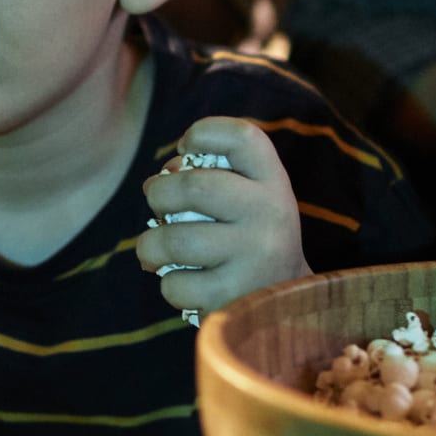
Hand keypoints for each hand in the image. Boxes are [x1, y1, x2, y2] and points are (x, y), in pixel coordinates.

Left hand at [136, 117, 309, 315]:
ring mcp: (254, 256)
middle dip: (159, 194)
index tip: (186, 148)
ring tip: (152, 250)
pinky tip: (184, 283)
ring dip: (149, 246)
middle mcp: (269, 213)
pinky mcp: (235, 295)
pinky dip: (169, 284)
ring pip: (174, 241)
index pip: (241, 137)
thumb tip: (158, 182)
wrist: (286, 302)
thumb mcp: (250, 198)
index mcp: (272, 181)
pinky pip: (176, 284)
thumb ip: (211, 176)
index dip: (203, 133)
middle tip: (157, 205)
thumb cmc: (250, 238)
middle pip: (194, 187)